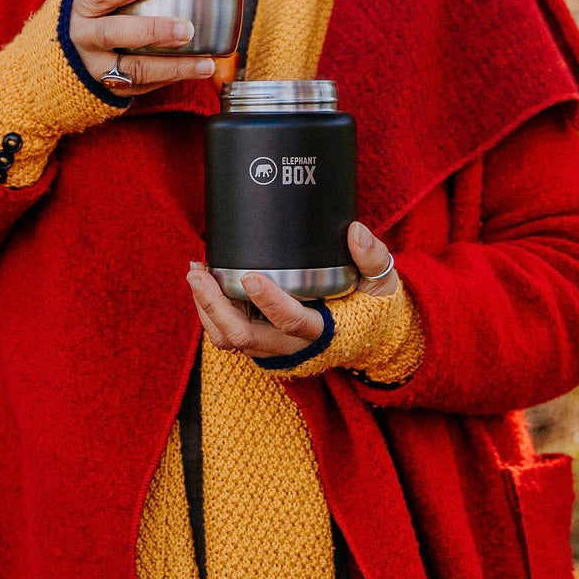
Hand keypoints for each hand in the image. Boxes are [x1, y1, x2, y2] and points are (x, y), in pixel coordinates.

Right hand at [69, 0, 216, 93]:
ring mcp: (94, 68)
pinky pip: (142, 86)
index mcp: (83, 9)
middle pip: (114, 34)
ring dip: (173, 66)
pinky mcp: (108, 91)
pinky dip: (170, 78)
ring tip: (205, 63)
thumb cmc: (95, 21)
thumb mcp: (101, 4)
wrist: (60, 61)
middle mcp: (84, 39)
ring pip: (133, 69)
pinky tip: (193, 71)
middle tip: (187, 29)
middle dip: (153, 31)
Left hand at [187, 221, 398, 357]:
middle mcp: (291, 346)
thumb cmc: (374, 307)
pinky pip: (227, 333)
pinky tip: (204, 280)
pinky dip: (210, 309)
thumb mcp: (382, 284)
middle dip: (215, 305)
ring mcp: (272, 346)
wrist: (370, 339)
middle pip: (243, 336)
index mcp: (323, 331)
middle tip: (199, 272)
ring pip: (228, 338)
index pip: (291, 322)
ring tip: (196, 272)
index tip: (250, 276)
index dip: (269, 302)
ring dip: (206, 308)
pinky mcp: (261, 339)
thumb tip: (356, 232)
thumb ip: (373, 259)